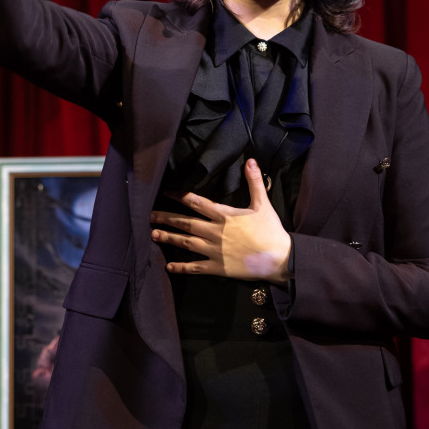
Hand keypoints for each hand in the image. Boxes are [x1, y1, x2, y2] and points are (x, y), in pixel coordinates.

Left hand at [150, 159, 291, 281]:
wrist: (279, 258)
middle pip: (185, 223)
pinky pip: (195, 267)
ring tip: (153, 234)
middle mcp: (215, 232)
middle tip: (150, 216)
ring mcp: (215, 251)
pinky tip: (169, 266)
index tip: (166, 193)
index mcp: (224, 215)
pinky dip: (181, 267)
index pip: (197, 202)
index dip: (180, 196)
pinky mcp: (218, 267)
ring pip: (186, 243)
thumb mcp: (263, 204)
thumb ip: (254, 182)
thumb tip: (251, 161)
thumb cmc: (271, 231)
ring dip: (169, 238)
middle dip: (167, 218)